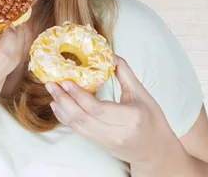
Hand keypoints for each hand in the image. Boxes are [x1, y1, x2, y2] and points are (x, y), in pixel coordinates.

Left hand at [46, 55, 182, 169]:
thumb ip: (125, 74)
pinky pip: (79, 131)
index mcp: (129, 118)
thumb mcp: (143, 95)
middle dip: (64, 100)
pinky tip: (58, 107)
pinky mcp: (100, 144)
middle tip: (51, 84)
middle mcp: (116, 132)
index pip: (97, 108)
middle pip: (83, 118)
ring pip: (78, 126)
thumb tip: (110, 55)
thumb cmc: (153, 121)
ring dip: (62, 108)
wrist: (156, 152)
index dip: (79, 95)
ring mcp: (107, 141)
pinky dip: (66, 118)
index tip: (66, 81)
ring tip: (52, 92)